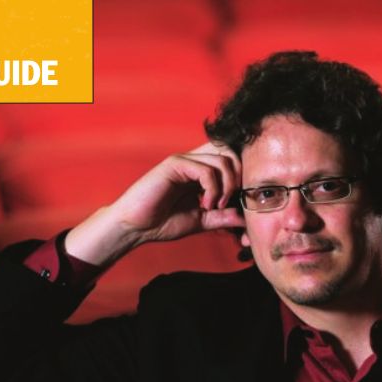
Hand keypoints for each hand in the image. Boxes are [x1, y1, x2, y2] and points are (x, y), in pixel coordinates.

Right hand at [65, 141, 244, 265]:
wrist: (135, 227)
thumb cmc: (162, 223)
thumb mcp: (201, 221)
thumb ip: (223, 217)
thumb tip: (246, 218)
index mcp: (201, 173)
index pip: (232, 161)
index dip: (242, 178)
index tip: (240, 202)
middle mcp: (194, 163)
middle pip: (231, 154)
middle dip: (239, 178)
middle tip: (231, 202)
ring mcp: (184, 161)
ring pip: (222, 160)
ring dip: (226, 186)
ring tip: (215, 206)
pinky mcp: (174, 165)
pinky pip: (205, 170)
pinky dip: (213, 189)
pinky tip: (205, 204)